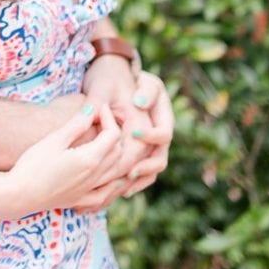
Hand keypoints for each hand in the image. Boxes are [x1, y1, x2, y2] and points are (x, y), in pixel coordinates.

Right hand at [2, 102, 122, 219]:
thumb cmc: (33, 165)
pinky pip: (106, 194)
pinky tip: (111, 179)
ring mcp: (90, 190)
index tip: (99, 108)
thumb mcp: (53, 141)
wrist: (19, 195)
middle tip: (101, 121)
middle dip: (114, 133)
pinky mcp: (81, 200)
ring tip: (106, 142)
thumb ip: (75, 125)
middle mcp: (96, 175)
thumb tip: (92, 110)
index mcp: (90, 158)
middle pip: (118, 152)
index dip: (109, 118)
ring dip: (117, 155)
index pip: (112, 135)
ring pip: (117, 172)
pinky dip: (113, 184)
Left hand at [83, 58, 172, 197]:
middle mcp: (158, 132)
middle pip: (159, 158)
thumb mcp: (122, 78)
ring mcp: (149, 145)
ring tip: (121, 189)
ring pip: (150, 170)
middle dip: (144, 167)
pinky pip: (139, 172)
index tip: (134, 134)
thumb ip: (128, 90)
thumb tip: (140, 102)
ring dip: (137, 180)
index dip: (150, 137)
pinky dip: (130, 182)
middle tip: (127, 172)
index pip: (163, 133)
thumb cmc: (111, 77)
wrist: (104, 80)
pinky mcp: (137, 152)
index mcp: (160, 113)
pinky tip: (115, 191)